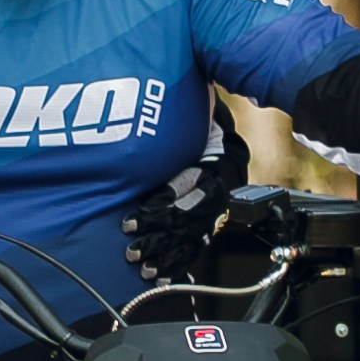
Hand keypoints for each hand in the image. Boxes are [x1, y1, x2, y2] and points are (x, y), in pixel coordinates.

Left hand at [123, 100, 250, 281]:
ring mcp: (213, 211)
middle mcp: (217, 189)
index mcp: (216, 160)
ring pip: (190, 237)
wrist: (227, 144)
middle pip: (188, 216)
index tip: (141, 211)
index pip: (191, 184)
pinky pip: (194, 248)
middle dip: (158, 232)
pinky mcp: (207, 226)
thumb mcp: (196, 110)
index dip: (166, 200)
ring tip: (141, 265)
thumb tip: (144, 83)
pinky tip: (160, 277)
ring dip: (164, 253)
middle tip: (132, 241)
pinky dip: (176, 265)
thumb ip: (177, 109)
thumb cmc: (202, 124)